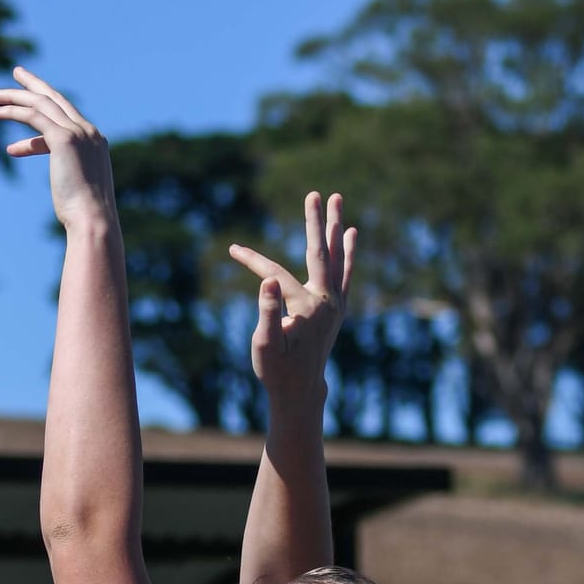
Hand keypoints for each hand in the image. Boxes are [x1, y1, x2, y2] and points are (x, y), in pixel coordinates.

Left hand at [0, 67, 118, 233]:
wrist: (92, 220)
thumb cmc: (83, 214)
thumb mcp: (74, 187)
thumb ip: (68, 174)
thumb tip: (63, 181)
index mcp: (95, 141)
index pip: (66, 115)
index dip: (44, 108)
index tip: (19, 112)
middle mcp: (89, 131)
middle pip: (57, 99)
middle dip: (34, 85)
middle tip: (16, 74)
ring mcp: (78, 132)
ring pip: (42, 104)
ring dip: (16, 97)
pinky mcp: (64, 139)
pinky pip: (34, 116)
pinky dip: (15, 111)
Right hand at [228, 191, 355, 406]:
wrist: (301, 389)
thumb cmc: (277, 369)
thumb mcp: (265, 344)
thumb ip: (267, 312)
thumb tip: (267, 280)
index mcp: (305, 307)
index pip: (276, 274)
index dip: (253, 261)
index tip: (234, 249)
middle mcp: (326, 300)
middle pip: (319, 253)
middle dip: (316, 221)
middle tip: (316, 193)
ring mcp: (335, 303)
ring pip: (336, 257)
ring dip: (336, 228)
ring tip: (338, 200)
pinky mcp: (338, 307)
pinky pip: (345, 272)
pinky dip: (348, 252)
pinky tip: (350, 233)